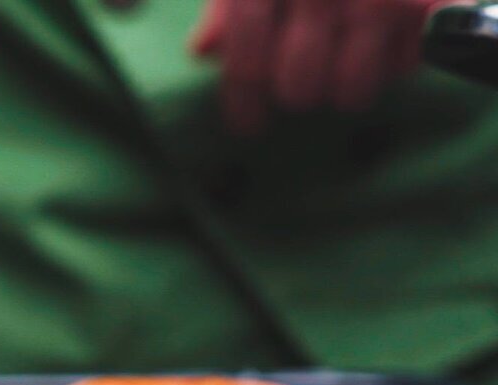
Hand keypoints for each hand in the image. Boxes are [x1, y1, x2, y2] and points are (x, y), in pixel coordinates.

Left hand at [191, 0, 457, 134]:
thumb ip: (229, 4)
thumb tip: (204, 50)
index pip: (248, 63)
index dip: (243, 103)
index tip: (247, 124)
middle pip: (299, 86)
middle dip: (297, 91)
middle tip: (303, 79)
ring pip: (353, 89)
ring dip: (346, 87)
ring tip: (347, 60)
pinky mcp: (430, 2)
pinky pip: (405, 64)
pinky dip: (396, 62)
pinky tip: (388, 39)